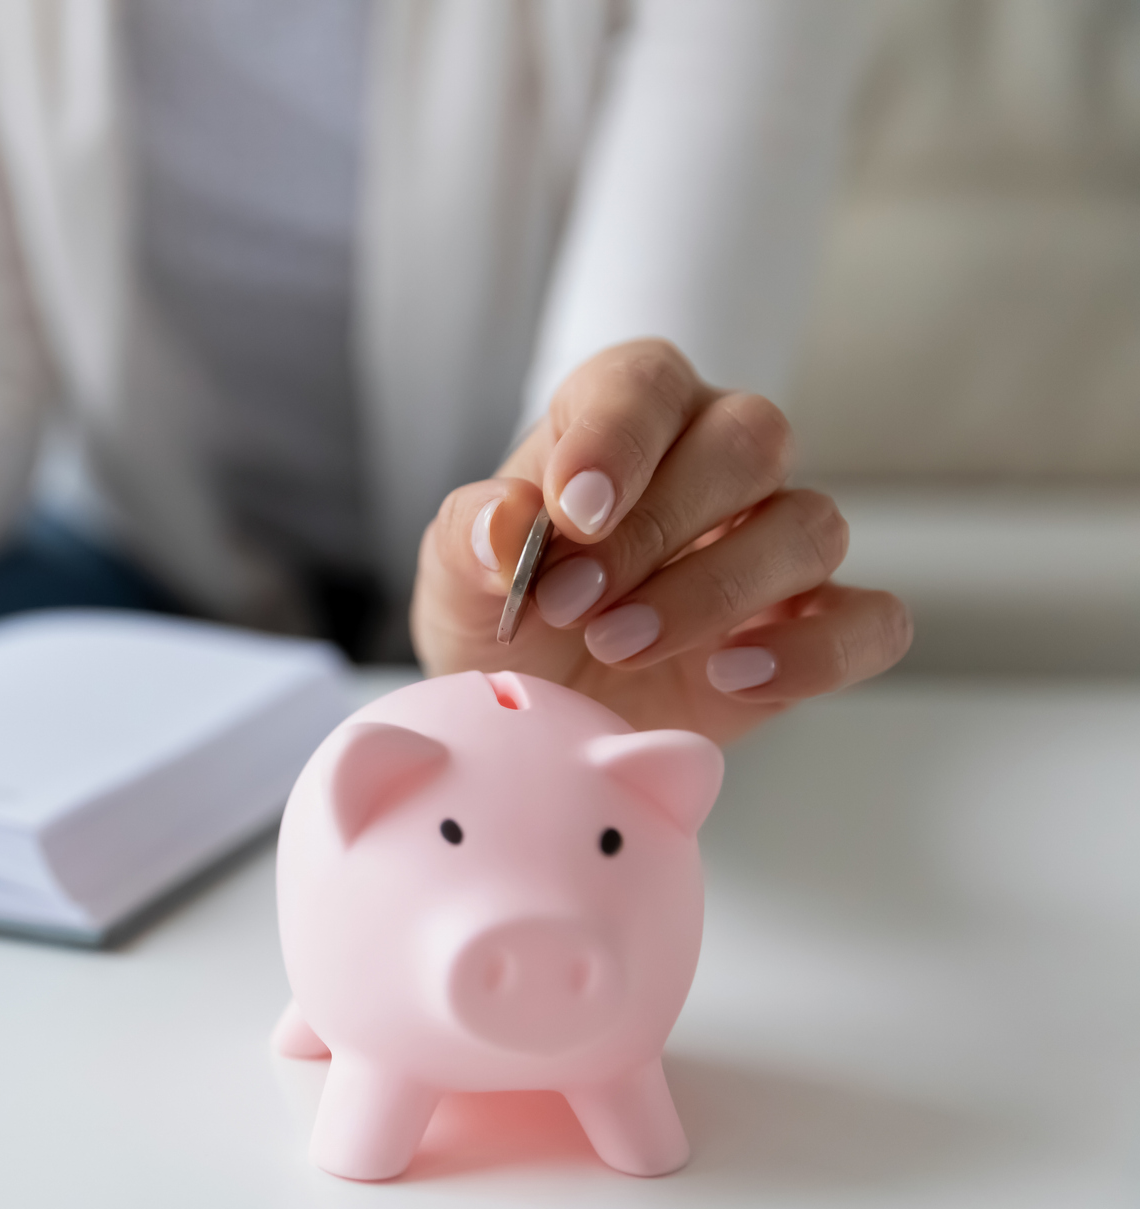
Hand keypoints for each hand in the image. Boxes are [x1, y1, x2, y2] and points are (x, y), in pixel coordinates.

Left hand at [411, 340, 910, 744]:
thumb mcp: (455, 579)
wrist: (531, 710)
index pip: (647, 382)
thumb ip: (471, 538)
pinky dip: (813, 650)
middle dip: (659, 527)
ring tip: (619, 645)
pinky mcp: (812, 626)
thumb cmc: (502, 616)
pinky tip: (731, 676)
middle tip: (573, 602)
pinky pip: (870, 621)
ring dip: (713, 592)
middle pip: (750, 441)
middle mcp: (719, 460)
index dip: (619, 437)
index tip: (571, 510)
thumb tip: (505, 525)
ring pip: (809, 527)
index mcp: (630, 413)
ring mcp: (776, 541)